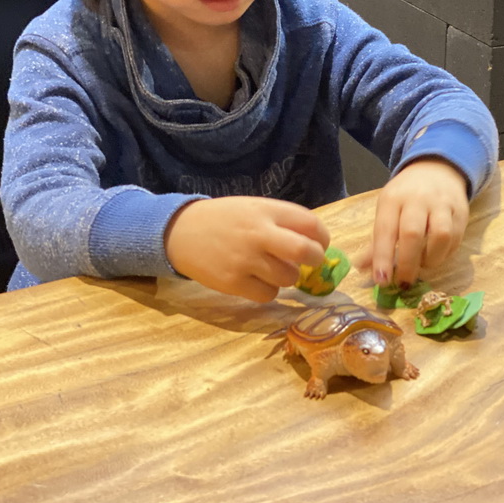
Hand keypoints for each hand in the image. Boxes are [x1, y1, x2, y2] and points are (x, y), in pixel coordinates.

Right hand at [164, 196, 329, 301]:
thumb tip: (315, 243)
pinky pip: (268, 294)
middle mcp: (258, 233)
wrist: (181, 232)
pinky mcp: (233, 282)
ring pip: (289, 277)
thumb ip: (282, 221)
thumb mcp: (254, 208)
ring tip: (273, 268)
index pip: (310, 224)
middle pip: (305, 251)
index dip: (322, 237)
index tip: (320, 244)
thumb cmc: (225, 219)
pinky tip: (257, 280)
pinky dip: (269, 290)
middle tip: (312, 261)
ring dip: (289, 276)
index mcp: (266, 211)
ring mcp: (246, 260)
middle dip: (316, 259)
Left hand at [362, 159, 468, 287]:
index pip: (386, 229)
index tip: (381, 280)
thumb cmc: (406, 196)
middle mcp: (418, 198)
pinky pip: (455, 239)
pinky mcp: (461, 211)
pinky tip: (437, 256)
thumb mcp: (388, 209)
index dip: (382, 257)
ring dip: (431, 259)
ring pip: (440, 236)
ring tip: (423, 265)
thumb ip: (377, 240)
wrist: (437, 169)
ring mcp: (442, 204)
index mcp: (393, 198)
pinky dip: (445, 254)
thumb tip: (362, 268)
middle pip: (412, 233)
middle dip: (407, 264)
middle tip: (403, 282)